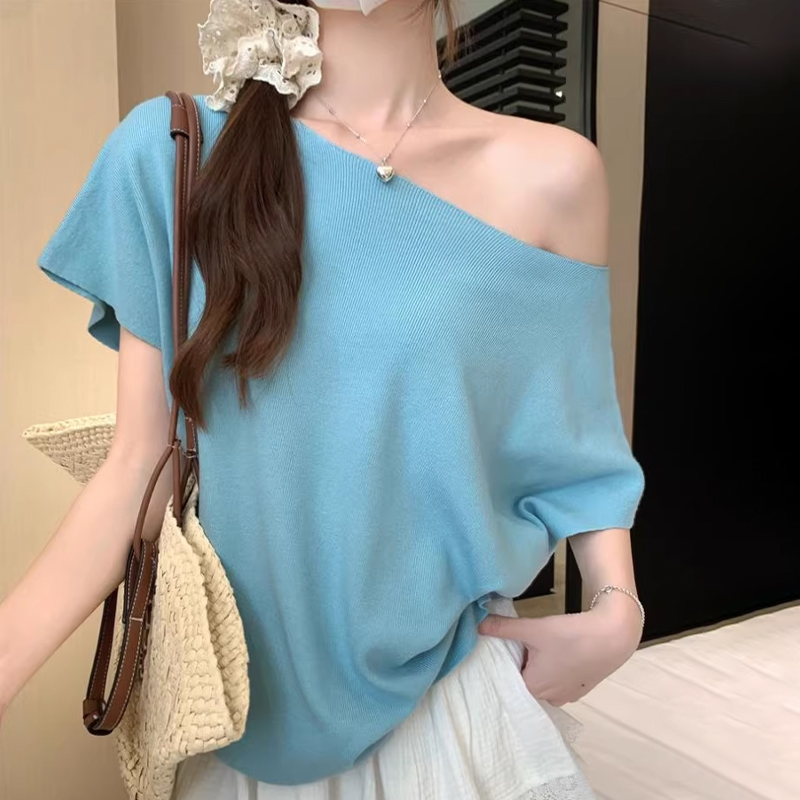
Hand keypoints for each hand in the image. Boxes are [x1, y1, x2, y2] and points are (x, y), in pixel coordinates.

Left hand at [478, 592, 641, 705]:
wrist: (612, 635)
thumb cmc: (571, 635)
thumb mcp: (533, 628)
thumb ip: (504, 628)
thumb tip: (479, 624)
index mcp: (533, 688)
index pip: (507, 678)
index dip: (504, 661)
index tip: (500, 647)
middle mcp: (549, 698)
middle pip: (524, 679)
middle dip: (520, 661)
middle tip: (520, 641)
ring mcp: (566, 695)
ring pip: (542, 679)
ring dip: (538, 664)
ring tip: (539, 644)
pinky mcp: (579, 688)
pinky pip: (558, 679)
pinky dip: (554, 666)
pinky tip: (558, 650)